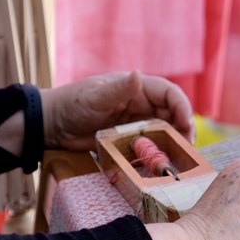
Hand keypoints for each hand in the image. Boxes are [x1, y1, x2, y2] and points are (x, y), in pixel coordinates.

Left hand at [41, 71, 193, 150]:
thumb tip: (138, 75)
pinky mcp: (130, 141)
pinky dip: (159, 154)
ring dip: (174, 143)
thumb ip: (118, 90)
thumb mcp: (94, 97)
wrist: (52, 126)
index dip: (182, 107)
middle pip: (172, 114)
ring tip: (179, 158)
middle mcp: (141, 105)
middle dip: (183, 129)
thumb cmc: (71, 104)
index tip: (186, 125)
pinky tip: (162, 164)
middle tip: (187, 148)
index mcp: (137, 88)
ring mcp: (136, 124)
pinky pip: (151, 146)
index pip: (169, 94)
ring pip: (165, 132)